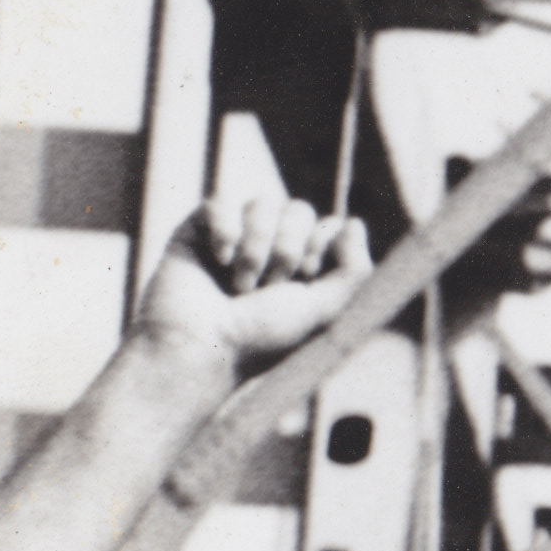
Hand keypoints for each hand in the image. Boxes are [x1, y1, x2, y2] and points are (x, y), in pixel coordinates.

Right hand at [133, 192, 373, 371]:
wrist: (201, 347)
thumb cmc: (262, 337)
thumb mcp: (325, 310)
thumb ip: (354, 270)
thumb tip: (354, 223)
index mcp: (301, 265)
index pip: (327, 225)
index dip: (320, 244)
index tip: (306, 276)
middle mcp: (270, 247)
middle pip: (298, 209)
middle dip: (288, 249)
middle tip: (267, 288)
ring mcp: (233, 236)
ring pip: (262, 203)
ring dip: (256, 248)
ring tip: (239, 285)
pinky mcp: (197, 231)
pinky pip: (220, 202)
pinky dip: (225, 232)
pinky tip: (217, 261)